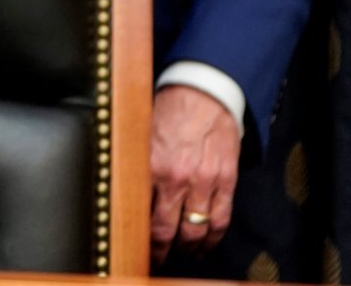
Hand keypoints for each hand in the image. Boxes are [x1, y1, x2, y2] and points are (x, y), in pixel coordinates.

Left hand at [149, 85, 240, 262]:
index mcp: (150, 166)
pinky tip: (205, 244)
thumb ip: (136, 164)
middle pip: (167, 231)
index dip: (137, 237)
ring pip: (196, 231)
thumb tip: (123, 192)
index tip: (134, 247)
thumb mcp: (141, 134)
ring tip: (182, 253)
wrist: (204, 91)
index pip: (141, 215)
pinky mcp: (226, 180)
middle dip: (161, 251)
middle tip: (156, 259)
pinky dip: (213, 238)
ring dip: (188, 248)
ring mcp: (204, 182)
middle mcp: (176, 178)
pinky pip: (221, 219)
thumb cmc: (169, 109)